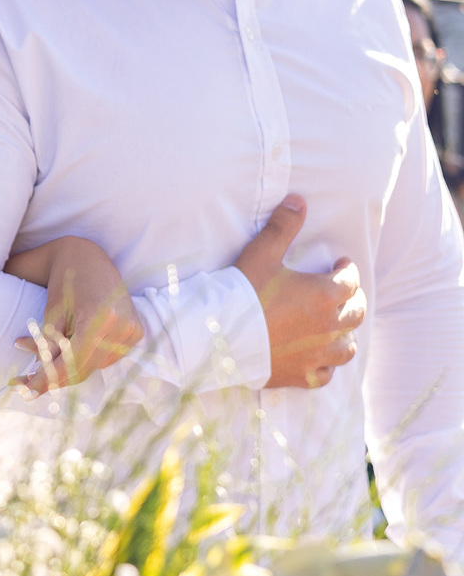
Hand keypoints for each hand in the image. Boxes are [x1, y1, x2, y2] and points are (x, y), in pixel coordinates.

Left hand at [6, 236, 144, 393]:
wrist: (88, 258)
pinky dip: (88, 358)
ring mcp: (132, 329)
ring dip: (70, 367)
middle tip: (26, 383)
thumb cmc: (65, 282)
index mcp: (97, 317)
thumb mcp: (51, 314)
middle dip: (54, 378)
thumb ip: (47, 348)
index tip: (25, 391)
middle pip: (84, 370)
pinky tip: (76, 344)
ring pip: (94, 367)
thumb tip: (38, 381)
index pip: (71, 362)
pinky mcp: (136, 331)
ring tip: (47, 356)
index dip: (46, 379)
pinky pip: (107, 358)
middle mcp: (120, 325)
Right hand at [234, 195, 365, 389]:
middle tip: (344, 294)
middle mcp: (329, 327)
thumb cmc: (242, 292)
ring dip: (345, 335)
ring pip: (347, 347)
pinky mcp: (301, 375)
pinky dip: (326, 365)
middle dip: (353, 300)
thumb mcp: (262, 253)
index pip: (350, 281)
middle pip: (356, 313)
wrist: (218, 336)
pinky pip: (326, 374)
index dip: (347, 271)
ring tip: (334, 327)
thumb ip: (283, 226)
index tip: (341, 266)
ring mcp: (317, 355)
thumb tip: (298, 200)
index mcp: (325, 295)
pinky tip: (317, 358)